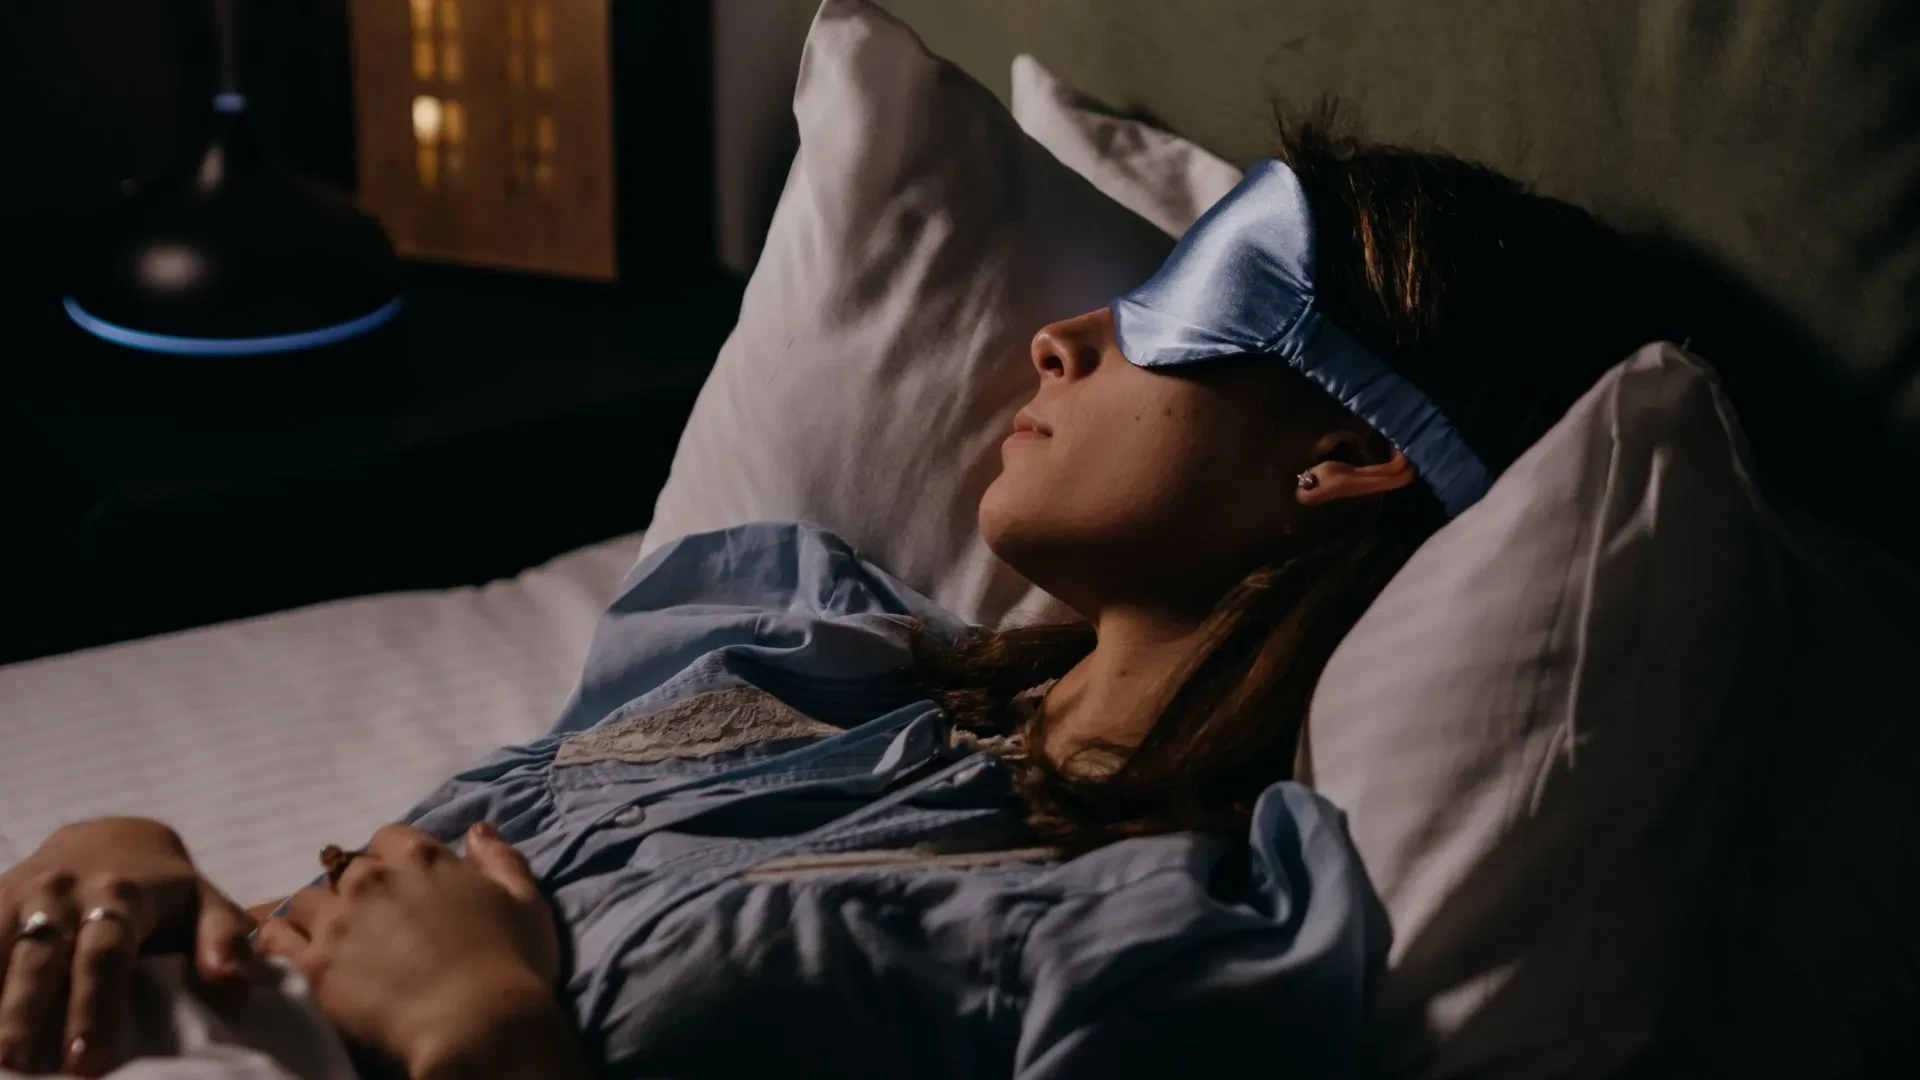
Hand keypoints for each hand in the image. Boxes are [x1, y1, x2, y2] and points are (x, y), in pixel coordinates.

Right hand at [0, 818, 254, 1075]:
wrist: (106, 839)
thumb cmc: (163, 889)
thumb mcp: (203, 903)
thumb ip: (223, 941)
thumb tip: (233, 990)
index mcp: (122, 895)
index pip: (107, 955)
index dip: (95, 1007)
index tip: (85, 1063)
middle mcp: (63, 894)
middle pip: (42, 960)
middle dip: (25, 1016)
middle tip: (18, 1068)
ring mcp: (18, 898)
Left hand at [257, 822, 577, 1079]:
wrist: (478, 1028)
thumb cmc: (510, 965)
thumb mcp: (525, 903)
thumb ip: (500, 859)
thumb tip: (477, 830)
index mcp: (421, 858)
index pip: (390, 837)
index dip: (395, 860)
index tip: (405, 886)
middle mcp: (372, 879)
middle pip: (347, 867)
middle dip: (359, 888)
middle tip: (376, 921)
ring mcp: (338, 920)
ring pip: (308, 899)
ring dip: (320, 913)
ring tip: (336, 939)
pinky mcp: (315, 964)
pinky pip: (277, 937)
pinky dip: (281, 938)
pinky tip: (293, 951)